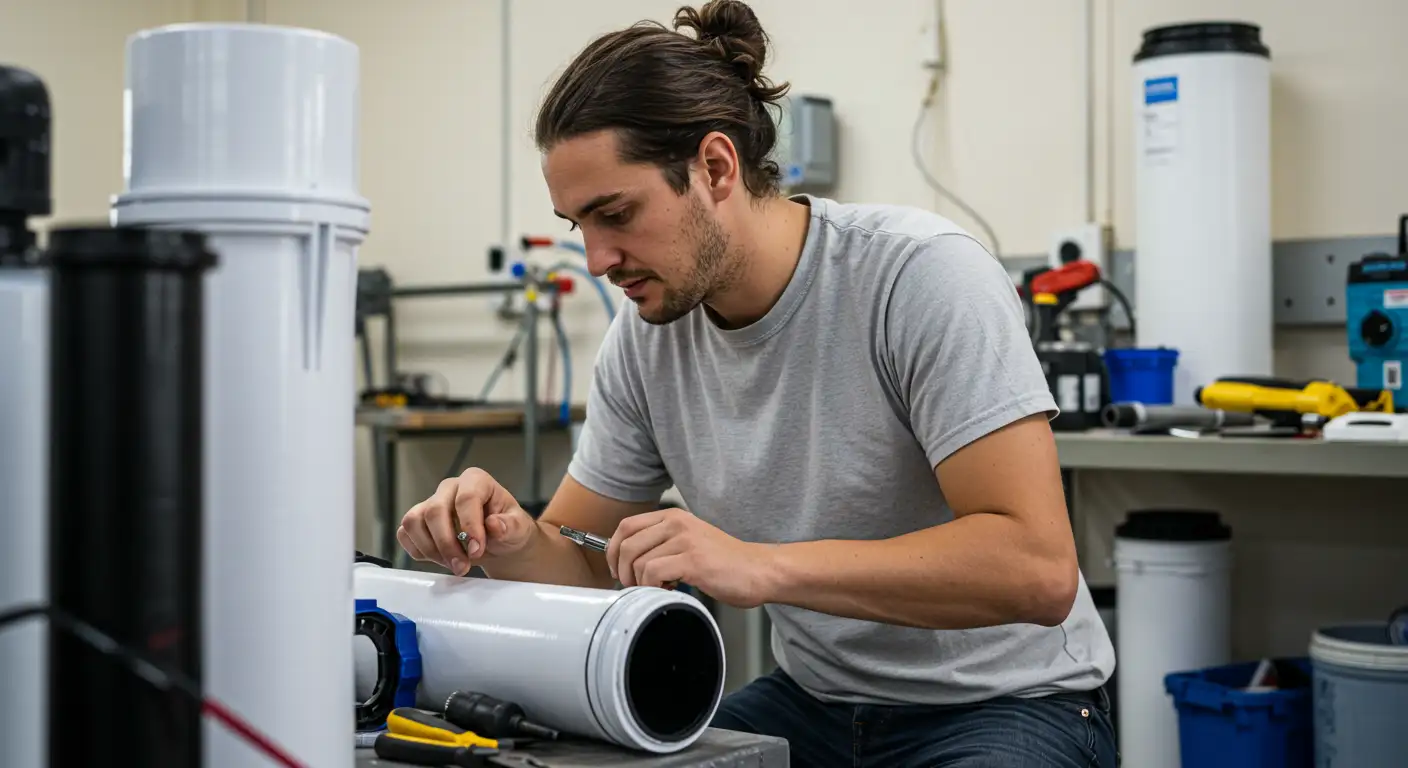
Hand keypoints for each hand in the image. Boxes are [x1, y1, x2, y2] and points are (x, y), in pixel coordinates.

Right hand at [397, 468, 537, 575]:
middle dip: (447, 544)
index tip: (477, 550)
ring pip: (413, 521)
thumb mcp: (519, 529)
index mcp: (476, 481)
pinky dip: (418, 551)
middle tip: (462, 566)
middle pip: (434, 510)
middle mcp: (450, 488)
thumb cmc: (508, 530)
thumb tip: (494, 524)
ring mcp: (431, 503)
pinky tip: (441, 559)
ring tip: (454, 564)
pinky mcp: (419, 521)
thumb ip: (511, 526)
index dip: (470, 526)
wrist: (500, 544)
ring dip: (431, 549)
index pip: (466, 497)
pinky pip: (405, 534)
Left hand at [607, 508, 774, 607]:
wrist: (759, 570)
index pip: (626, 526)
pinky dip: (653, 588)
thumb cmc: (725, 563)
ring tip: (658, 589)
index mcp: (673, 517)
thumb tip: (627, 561)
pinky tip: (669, 590)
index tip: (616, 569)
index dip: (613, 550)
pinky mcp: (693, 560)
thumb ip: (662, 544)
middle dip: (622, 571)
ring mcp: (685, 540)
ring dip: (640, 583)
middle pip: (626, 544)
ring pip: (638, 561)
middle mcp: (677, 523)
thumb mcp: (689, 543)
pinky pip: (653, 573)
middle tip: (633, 586)